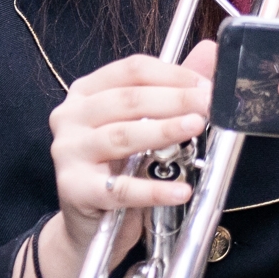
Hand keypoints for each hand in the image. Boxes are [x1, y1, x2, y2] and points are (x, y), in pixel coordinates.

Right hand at [46, 41, 213, 255]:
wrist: (88, 225)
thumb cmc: (116, 169)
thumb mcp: (141, 125)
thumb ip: (172, 89)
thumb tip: (209, 52)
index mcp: (86, 93)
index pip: (131, 70)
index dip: (172, 74)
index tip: (204, 84)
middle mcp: (71, 117)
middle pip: (127, 99)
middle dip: (174, 100)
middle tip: (208, 105)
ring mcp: (69, 152)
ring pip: (122, 136)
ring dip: (163, 131)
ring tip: (195, 128)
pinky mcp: (75, 189)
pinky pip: (121, 189)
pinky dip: (154, 191)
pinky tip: (181, 190)